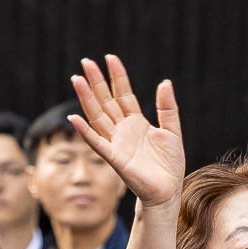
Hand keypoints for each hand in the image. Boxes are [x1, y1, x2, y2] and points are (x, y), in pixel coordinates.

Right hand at [68, 54, 185, 207]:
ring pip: (98, 117)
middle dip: (96, 82)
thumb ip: (167, 108)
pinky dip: (85, 131)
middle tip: (86, 62)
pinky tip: (74, 118)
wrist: (169, 190)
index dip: (117, 76)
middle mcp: (122, 130)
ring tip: (77, 80)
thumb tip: (165, 82)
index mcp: (136, 122)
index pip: (123, 94)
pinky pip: (97, 143)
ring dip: (86, 99)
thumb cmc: (169, 164)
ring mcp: (116, 143)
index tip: (110, 58)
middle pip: (106, 101)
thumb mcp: (172, 131)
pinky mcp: (115, 159)